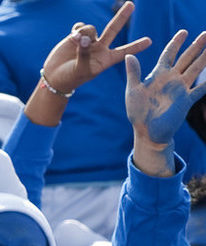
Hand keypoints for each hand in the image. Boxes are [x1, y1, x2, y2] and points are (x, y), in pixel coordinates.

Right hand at [40, 1, 150, 96]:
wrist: (54, 78)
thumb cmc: (71, 78)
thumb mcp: (80, 70)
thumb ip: (84, 52)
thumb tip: (83, 37)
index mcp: (105, 59)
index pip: (124, 51)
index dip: (136, 46)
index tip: (149, 41)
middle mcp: (99, 48)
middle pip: (113, 29)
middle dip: (122, 16)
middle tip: (131, 4)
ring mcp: (88, 41)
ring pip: (91, 28)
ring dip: (84, 32)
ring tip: (75, 41)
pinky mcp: (75, 37)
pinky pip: (80, 27)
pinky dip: (77, 29)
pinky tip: (72, 36)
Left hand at [125, 29, 205, 147]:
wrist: (147, 131)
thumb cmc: (137, 112)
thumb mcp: (133, 91)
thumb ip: (133, 73)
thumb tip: (128, 55)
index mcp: (158, 75)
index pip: (169, 55)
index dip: (176, 43)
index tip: (184, 32)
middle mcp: (172, 79)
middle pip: (186, 58)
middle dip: (196, 45)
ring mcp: (181, 88)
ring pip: (196, 69)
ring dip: (205, 58)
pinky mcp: (186, 100)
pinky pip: (201, 88)